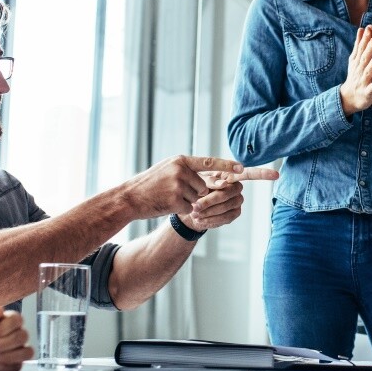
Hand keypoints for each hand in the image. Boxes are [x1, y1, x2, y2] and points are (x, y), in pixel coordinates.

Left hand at [0, 308, 33, 370]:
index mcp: (8, 322)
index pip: (17, 319)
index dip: (3, 326)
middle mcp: (16, 335)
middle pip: (23, 336)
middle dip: (3, 342)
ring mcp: (17, 351)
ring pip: (26, 352)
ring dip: (7, 355)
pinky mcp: (15, 366)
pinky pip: (18, 366)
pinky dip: (4, 366)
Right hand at [117, 155, 242, 220]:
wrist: (130, 198)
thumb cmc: (150, 184)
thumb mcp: (168, 169)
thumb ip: (187, 170)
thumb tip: (212, 178)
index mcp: (180, 161)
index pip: (209, 162)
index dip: (227, 166)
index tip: (241, 168)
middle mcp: (181, 170)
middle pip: (204, 186)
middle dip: (195, 193)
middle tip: (174, 192)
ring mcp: (178, 185)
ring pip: (197, 199)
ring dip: (186, 202)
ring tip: (168, 197)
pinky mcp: (175, 200)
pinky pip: (188, 208)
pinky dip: (180, 210)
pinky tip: (166, 204)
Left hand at [182, 167, 279, 231]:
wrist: (188, 209)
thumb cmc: (192, 191)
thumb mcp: (196, 183)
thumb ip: (208, 181)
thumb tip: (222, 184)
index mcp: (229, 175)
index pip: (248, 173)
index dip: (262, 174)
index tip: (276, 175)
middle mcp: (237, 187)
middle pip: (230, 191)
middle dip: (212, 199)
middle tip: (195, 206)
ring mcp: (237, 201)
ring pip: (227, 206)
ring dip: (209, 211)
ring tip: (194, 213)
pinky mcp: (234, 214)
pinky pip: (226, 217)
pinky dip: (211, 219)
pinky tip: (200, 220)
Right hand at [339, 25, 371, 115]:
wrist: (349, 97)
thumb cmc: (355, 75)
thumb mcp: (355, 59)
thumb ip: (359, 44)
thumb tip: (361, 28)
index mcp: (357, 62)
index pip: (361, 48)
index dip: (365, 39)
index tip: (369, 28)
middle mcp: (359, 70)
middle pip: (365, 58)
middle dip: (369, 49)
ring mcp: (363, 81)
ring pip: (368, 72)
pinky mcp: (367, 92)